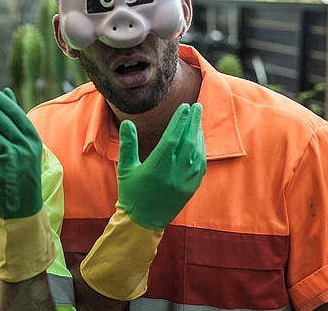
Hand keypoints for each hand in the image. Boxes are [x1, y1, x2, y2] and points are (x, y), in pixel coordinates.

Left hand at [0, 84, 42, 219]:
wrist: (25, 208)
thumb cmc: (21, 172)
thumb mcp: (24, 145)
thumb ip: (15, 120)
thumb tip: (7, 91)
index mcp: (33, 138)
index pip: (14, 112)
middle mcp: (26, 147)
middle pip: (2, 120)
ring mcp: (15, 159)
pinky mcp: (3, 172)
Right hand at [117, 103, 205, 230]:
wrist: (143, 222)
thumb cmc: (131, 194)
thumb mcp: (126, 168)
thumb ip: (128, 144)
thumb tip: (127, 123)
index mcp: (157, 165)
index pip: (173, 137)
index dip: (180, 120)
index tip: (185, 107)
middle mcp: (173, 172)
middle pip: (188, 141)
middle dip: (193, 122)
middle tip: (197, 107)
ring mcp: (184, 180)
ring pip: (196, 152)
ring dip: (198, 135)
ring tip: (197, 121)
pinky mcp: (190, 188)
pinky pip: (200, 166)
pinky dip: (201, 151)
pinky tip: (199, 142)